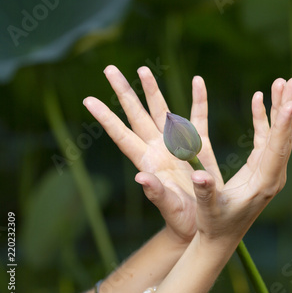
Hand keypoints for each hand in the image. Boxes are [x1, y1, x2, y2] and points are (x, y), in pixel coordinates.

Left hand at [83, 65, 223, 244]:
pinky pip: (198, 118)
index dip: (107, 118)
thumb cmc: (183, 220)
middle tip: (110, 69)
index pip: (123, 136)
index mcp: (148, 163)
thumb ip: (157, 193)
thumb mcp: (170, 208)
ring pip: (162, 112)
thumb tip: (141, 178)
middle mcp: (158, 149)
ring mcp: (177, 146)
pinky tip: (198, 82)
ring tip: (143, 70)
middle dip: (124, 93)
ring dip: (152, 91)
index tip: (89, 100)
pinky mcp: (198, 146)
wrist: (201, 222)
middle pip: (138, 115)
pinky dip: (198, 99)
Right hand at [190, 77, 291, 245]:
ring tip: (284, 82)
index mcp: (263, 184)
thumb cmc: (214, 224)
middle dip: (288, 107)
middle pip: (284, 137)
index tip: (291, 102)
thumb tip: (199, 177)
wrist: (222, 237)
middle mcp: (272, 175)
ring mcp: (269, 170)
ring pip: (278, 134)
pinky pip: (265, 138)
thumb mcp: (208, 209)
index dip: (283, 126)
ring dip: (280, 108)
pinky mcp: (261, 167)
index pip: (276, 150)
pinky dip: (263, 118)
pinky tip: (260, 99)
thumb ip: (205, 191)